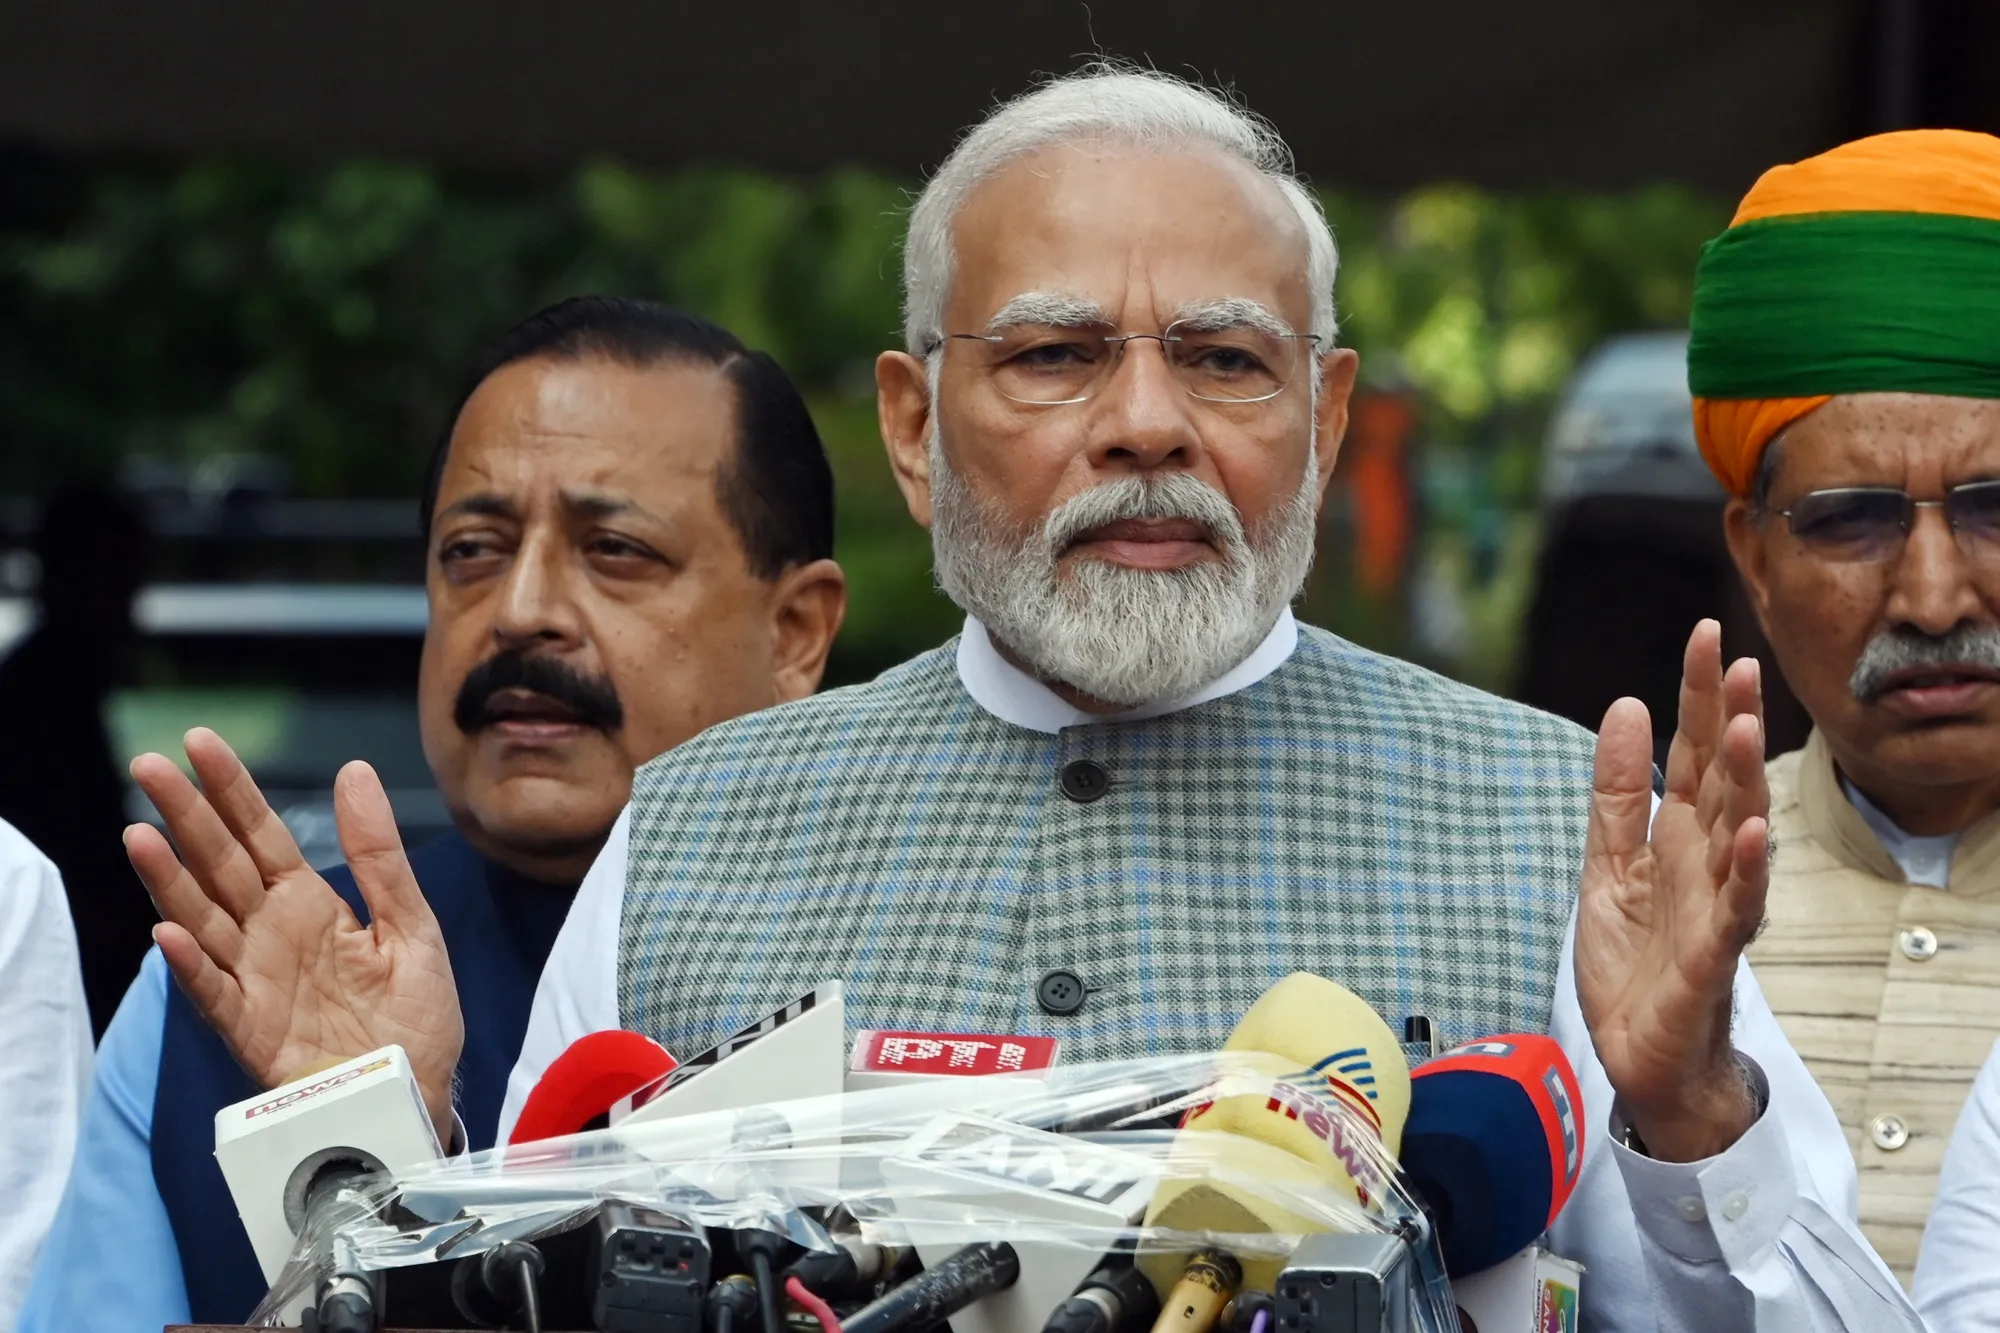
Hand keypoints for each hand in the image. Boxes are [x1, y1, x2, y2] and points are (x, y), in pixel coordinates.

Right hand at [127, 727, 462, 1142]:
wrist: (420, 1092)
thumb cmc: (416, 1016)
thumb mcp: (411, 925)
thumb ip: (379, 854)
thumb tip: (355, 770)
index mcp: (310, 904)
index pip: (260, 834)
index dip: (230, 790)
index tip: (198, 742)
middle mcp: (272, 935)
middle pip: (219, 865)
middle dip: (185, 817)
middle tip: (147, 767)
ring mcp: (256, 980)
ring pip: (203, 921)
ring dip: (171, 882)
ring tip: (141, 837)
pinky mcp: (253, 1032)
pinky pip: (216, 995)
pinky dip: (193, 967)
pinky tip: (172, 934)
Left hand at [1574, 619, 1768, 1162]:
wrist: (1641, 1053)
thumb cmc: (1637, 958)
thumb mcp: (1607, 862)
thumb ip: (1616, 792)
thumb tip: (1624, 705)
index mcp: (1678, 836)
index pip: (1693, 753)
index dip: (1698, 697)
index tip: (1704, 635)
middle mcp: (1706, 862)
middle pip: (1723, 781)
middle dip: (1731, 722)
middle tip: (1739, 662)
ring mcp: (1715, 908)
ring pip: (1737, 835)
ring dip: (1745, 783)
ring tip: (1746, 729)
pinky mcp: (1711, 958)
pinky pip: (1735, 910)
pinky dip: (1744, 872)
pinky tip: (1751, 834)